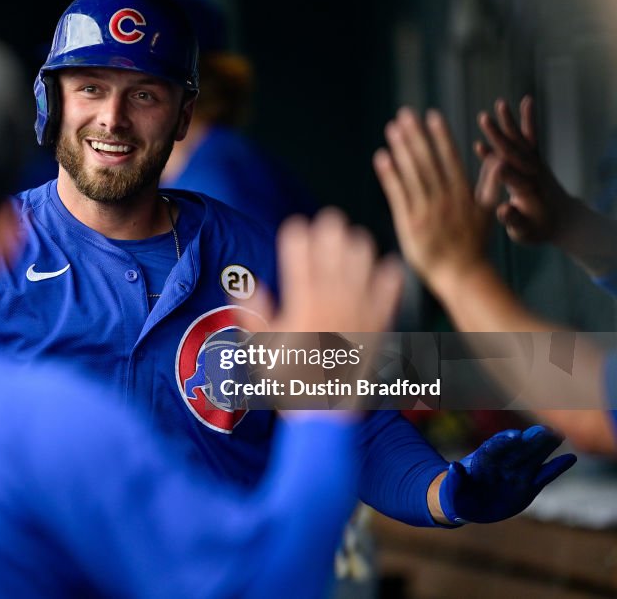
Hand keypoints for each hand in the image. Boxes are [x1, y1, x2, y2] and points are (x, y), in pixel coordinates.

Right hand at [247, 209, 404, 416]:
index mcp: (302, 301)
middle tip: (328, 224)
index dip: (296, 234)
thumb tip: (246, 285)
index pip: (298, 252)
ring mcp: (358, 309)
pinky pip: (390, 289)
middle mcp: (332, 299)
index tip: (295, 228)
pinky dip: (388, 276)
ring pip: (363, 259)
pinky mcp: (378, 323)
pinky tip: (386, 268)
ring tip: (353, 243)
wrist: (324, 410)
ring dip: (357, 247)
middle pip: (334, 246)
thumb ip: (253, 313)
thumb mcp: (261, 347)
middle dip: (329, 230)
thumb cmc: (288, 379)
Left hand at [373, 107, 490, 297]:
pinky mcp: (410, 224)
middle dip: (417, 135)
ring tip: (392, 128)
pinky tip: (381, 157)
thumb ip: (490, 184)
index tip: (432, 115)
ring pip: (413, 174)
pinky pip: (398, 195)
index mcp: (463, 194)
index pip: (450, 158)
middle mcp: (446, 198)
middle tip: (405, 113)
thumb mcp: (487, 212)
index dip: (440, 136)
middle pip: (429, 161)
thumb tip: (499, 159)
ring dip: (402, 149)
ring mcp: (427, 211)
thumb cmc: (473, 244)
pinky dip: (390, 175)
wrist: (462, 275)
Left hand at [437, 425, 575, 523]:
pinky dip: (556, 468)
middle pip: (517, 449)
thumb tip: (453, 467)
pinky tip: (570, 458)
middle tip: (545, 429)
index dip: (504, 441)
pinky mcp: (528, 486)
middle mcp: (502, 464)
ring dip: (545, 447)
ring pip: (532, 458)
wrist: (466, 504)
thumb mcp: (451, 488)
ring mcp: (516, 474)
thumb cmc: (456, 492)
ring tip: (559, 434)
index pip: (494, 448)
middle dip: (530, 440)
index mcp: (482, 462)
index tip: (516, 436)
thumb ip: (454, 478)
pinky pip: (543, 476)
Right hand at [474, 96, 575, 244]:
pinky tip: (524, 101)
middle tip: (484, 119)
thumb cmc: (537, 229)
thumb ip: (514, 220)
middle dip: (498, 136)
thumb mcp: (524, 233)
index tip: (483, 151)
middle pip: (514, 153)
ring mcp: (535, 164)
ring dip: (510, 122)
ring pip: (521, 141)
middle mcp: (533, 174)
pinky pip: (532, 136)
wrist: (562, 220)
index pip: (512, 178)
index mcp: (527, 193)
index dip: (499, 165)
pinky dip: (528, 119)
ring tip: (499, 104)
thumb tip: (504, 209)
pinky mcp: (536, 158)